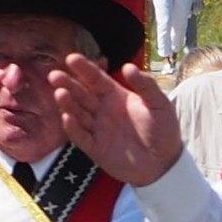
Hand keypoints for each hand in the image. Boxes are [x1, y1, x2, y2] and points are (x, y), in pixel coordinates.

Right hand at [52, 54, 185, 185]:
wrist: (165, 164)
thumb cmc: (164, 131)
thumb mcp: (160, 105)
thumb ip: (146, 86)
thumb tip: (128, 66)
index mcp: (115, 96)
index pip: (96, 79)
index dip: (84, 69)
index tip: (71, 58)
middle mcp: (102, 110)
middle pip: (81, 94)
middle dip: (68, 84)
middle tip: (55, 75)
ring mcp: (97, 129)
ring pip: (78, 113)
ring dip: (68, 104)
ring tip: (60, 93)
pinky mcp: (95, 148)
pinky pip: (81, 137)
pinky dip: (73, 128)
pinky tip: (67, 118)